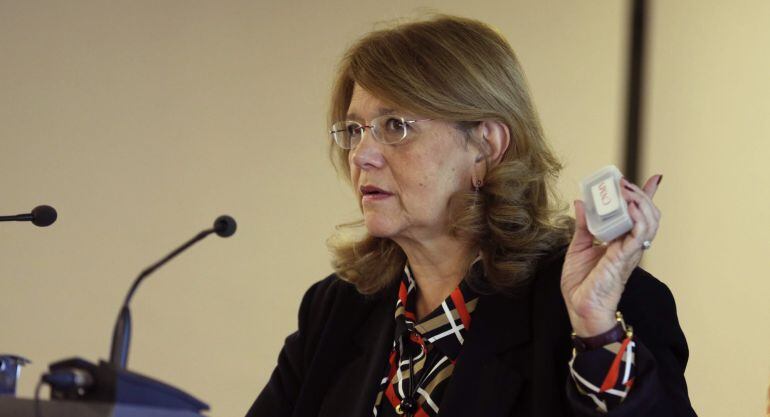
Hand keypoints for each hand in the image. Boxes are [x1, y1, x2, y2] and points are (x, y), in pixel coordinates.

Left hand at [561, 175, 662, 336]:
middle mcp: (630, 245)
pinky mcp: (624, 258)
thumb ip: (583, 225)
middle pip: (648, 214)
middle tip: (624, 183)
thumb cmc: (582, 284)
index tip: (654, 179)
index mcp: (620, 241)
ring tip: (627, 191)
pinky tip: (630, 207)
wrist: (581, 308)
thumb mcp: (578, 247)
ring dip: (640, 202)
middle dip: (640, 194)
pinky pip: (639, 235)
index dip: (648, 196)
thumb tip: (581, 202)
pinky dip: (638, 218)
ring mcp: (630, 251)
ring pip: (650, 222)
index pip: (639, 215)